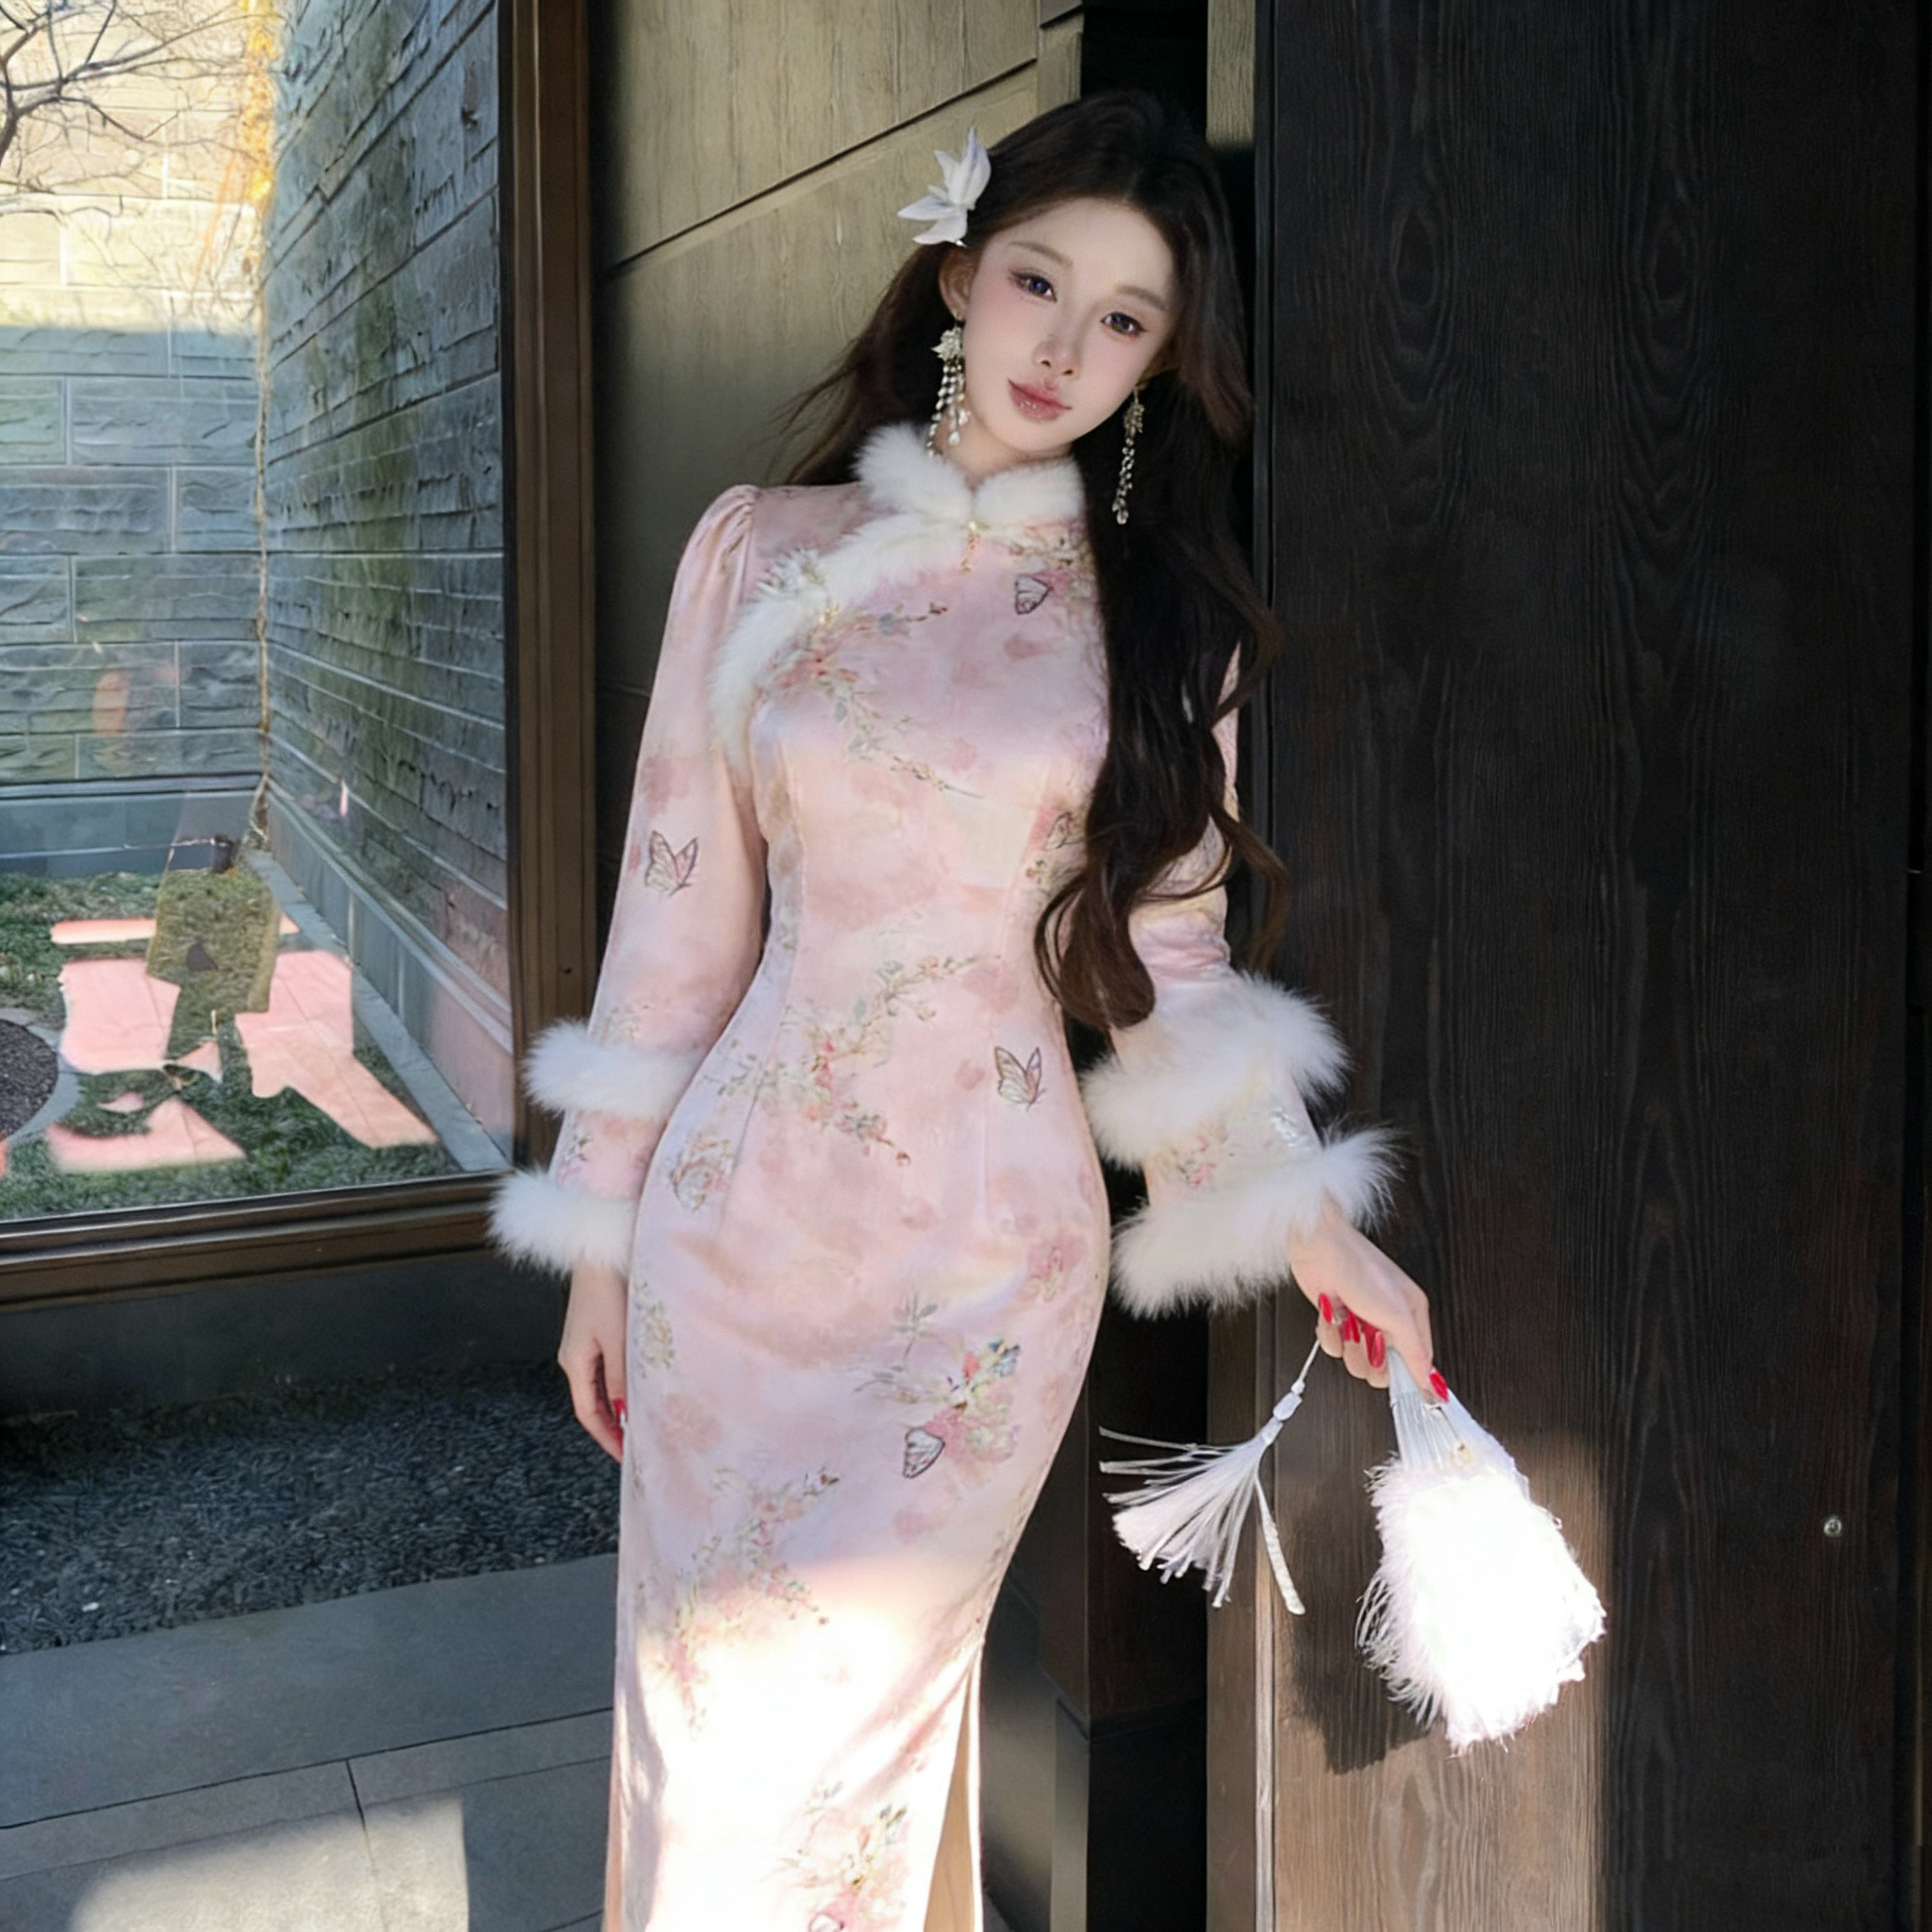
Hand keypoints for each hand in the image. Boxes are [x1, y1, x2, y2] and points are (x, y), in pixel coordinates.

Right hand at [559, 1263, 627, 1460]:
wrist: (601, 1253)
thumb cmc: (608, 1292)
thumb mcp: (618, 1341)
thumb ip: (621, 1380)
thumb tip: (624, 1416)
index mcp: (573, 1363)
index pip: (588, 1413)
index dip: (606, 1438)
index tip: (626, 1457)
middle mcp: (574, 1356)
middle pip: (592, 1402)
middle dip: (612, 1425)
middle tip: (638, 1444)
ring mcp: (584, 1343)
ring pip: (601, 1385)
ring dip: (618, 1404)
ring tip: (642, 1420)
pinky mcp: (596, 1329)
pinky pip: (606, 1367)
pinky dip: (620, 1384)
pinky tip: (638, 1387)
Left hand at [1286, 1198, 1436, 1394]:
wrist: (1319, 1249)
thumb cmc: (1360, 1267)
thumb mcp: (1397, 1314)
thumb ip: (1416, 1352)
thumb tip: (1431, 1382)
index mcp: (1411, 1316)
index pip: (1418, 1361)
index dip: (1406, 1375)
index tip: (1396, 1379)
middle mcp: (1388, 1321)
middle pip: (1385, 1367)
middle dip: (1371, 1357)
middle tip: (1368, 1336)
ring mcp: (1361, 1322)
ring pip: (1356, 1361)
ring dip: (1348, 1343)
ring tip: (1349, 1320)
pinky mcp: (1337, 1321)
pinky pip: (1334, 1348)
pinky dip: (1329, 1333)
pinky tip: (1333, 1313)